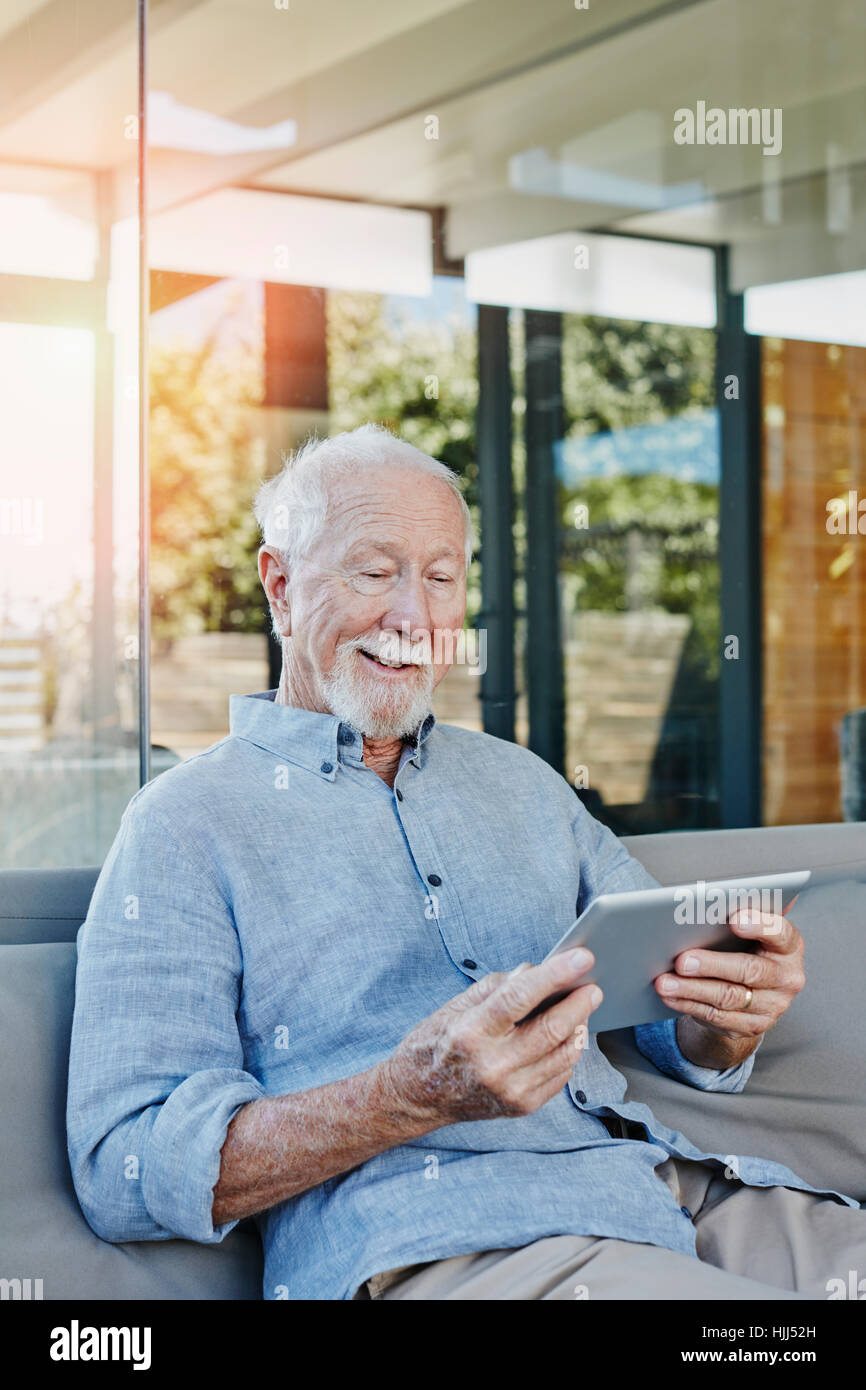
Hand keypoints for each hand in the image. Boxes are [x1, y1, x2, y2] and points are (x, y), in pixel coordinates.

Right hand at [385, 949, 601, 1125]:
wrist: (418, 1097)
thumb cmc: (435, 1045)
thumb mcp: (456, 1006)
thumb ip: (497, 986)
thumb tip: (535, 971)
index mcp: (471, 1033)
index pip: (520, 997)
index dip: (555, 974)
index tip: (581, 956)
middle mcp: (492, 1065)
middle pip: (552, 1029)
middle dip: (579, 1002)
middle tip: (593, 986)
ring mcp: (510, 1090)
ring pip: (564, 1054)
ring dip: (579, 1026)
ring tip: (582, 1008)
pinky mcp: (522, 1106)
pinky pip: (560, 1075)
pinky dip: (568, 1051)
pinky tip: (566, 1036)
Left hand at [653, 908, 805, 1069]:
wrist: (752, 992)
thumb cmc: (746, 948)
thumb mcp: (750, 931)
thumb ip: (740, 915)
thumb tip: (715, 898)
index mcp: (789, 947)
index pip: (781, 933)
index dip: (759, 925)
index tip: (734, 919)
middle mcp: (786, 978)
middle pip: (750, 970)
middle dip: (712, 965)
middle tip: (682, 960)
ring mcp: (772, 1006)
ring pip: (729, 998)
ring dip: (691, 989)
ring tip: (665, 982)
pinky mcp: (753, 1026)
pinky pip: (718, 1017)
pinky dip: (689, 1005)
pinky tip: (671, 997)